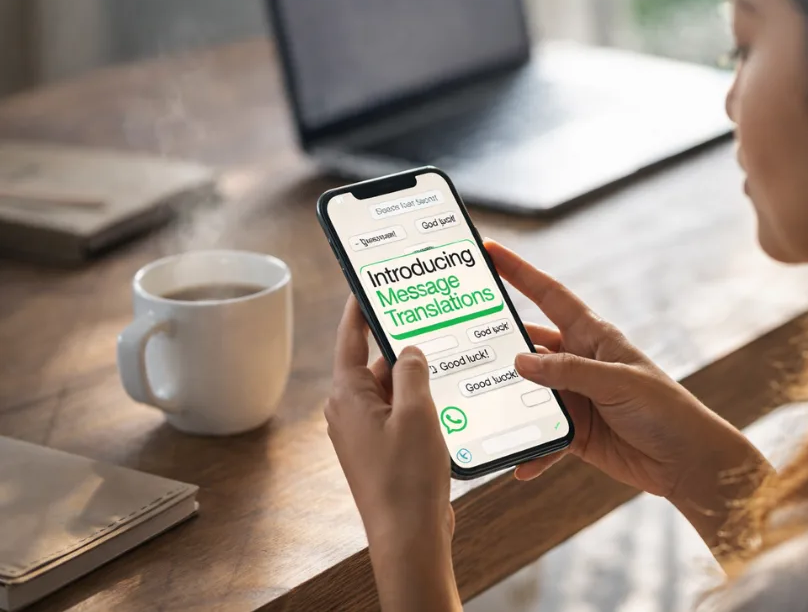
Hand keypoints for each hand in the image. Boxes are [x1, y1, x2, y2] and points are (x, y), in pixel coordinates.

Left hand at [325, 297, 459, 611]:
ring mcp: (365, 433)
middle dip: (402, 344)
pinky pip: (400, 413)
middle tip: (429, 318)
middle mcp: (349, 411)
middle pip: (376, 363)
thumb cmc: (407, 477)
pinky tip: (448, 398)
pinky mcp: (382, 450)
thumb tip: (408, 349)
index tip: (368, 283)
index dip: (359, 308)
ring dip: (417, 377)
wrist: (408, 536)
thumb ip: (412, 371)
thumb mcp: (417, 412)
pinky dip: (420, 403)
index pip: (350, 338)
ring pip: (392, 389)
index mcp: (347, 396)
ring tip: (447, 359)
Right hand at [487, 242, 767, 519]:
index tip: (488, 250)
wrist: (688, 461)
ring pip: (528, 393)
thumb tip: (519, 362)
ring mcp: (574, 397)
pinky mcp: (574, 431)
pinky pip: (542, 437)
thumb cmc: (665, 410)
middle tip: (459, 339)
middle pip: (527, 345)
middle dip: (497, 343)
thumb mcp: (617, 383)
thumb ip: (568, 372)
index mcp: (592, 335)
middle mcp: (578, 361)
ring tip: (478, 407)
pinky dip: (531, 449)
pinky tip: (520, 463)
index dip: (518, 271)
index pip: (547, 294)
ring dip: (508, 402)